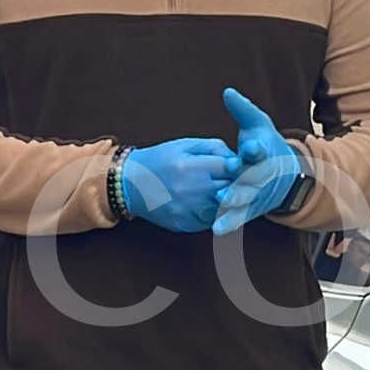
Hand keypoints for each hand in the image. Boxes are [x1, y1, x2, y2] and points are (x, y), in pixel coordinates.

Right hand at [116, 137, 241, 233]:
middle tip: (238, 180)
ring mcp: (187, 211)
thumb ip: (215, 148)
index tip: (239, 166)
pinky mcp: (185, 225)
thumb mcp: (185, 145)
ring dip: (228, 200)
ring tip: (222, 191)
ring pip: (224, 208)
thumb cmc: (161, 160)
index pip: (232, 168)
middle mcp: (190, 191)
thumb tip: (239, 161)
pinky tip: (206, 202)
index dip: (239, 167)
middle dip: (237, 184)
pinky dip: (213, 212)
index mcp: (191, 167)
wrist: (129, 184)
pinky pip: (210, 220)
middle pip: (232, 190)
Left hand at [214, 88, 305, 235]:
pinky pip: (240, 216)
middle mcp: (263, 175)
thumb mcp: (257, 125)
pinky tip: (217, 229)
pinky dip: (230, 222)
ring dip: (234, 206)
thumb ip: (243, 110)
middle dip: (241, 184)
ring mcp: (259, 194)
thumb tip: (227, 92)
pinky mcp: (252, 208)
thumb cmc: (264, 144)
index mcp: (264, 152)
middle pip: (253, 180)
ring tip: (219, 210)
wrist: (287, 174)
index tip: (250, 146)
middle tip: (225, 189)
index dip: (256, 148)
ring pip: (247, 201)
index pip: (260, 149)